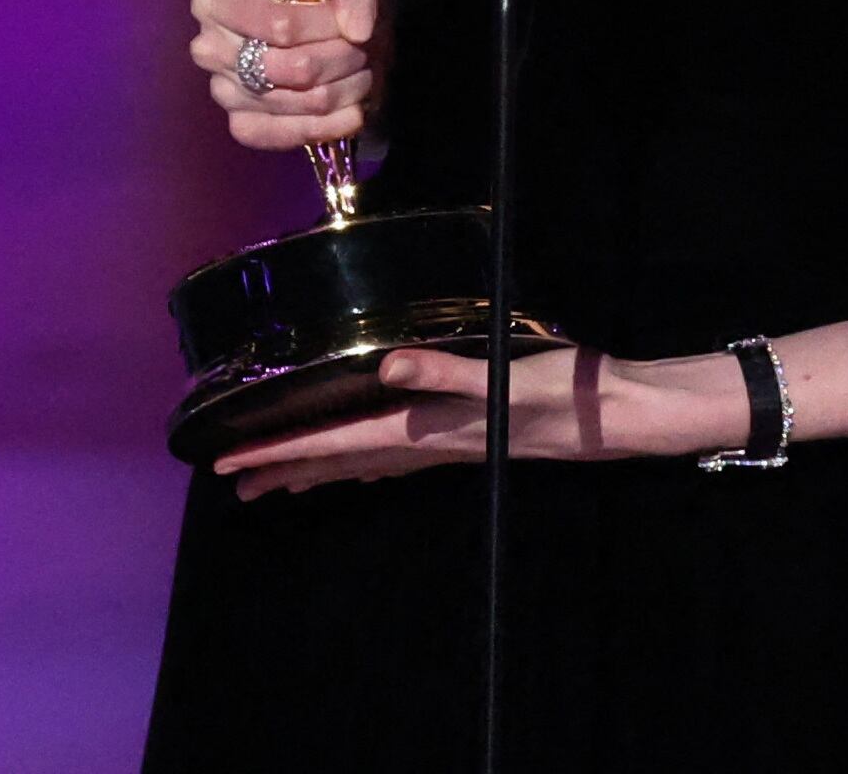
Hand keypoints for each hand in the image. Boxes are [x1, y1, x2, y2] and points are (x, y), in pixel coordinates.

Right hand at [188, 0, 384, 152]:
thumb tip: (357, 29)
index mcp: (216, 2)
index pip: (280, 27)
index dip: (328, 27)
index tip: (355, 20)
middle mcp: (209, 48)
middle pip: (289, 68)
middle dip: (339, 60)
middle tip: (363, 46)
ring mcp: (224, 90)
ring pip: (292, 103)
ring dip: (340, 90)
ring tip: (362, 70)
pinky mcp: (245, 122)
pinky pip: (276, 136)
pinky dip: (321, 127)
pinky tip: (353, 113)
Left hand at [212, 345, 752, 500]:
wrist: (617, 417)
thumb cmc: (566, 394)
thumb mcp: (507, 375)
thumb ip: (445, 372)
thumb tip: (388, 365)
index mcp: (431, 428)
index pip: (342, 442)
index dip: (284, 451)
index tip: (233, 463)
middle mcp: (431, 443)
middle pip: (342, 462)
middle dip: (285, 468)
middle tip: (230, 481)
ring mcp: (448, 444)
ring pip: (366, 463)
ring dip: (318, 470)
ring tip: (274, 482)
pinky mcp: (466, 436)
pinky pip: (397, 456)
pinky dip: (364, 461)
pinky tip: (359, 465)